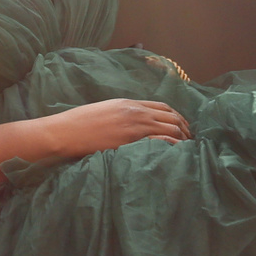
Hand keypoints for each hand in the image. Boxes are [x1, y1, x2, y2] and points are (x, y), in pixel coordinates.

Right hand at [38, 98, 192, 157]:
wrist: (66, 132)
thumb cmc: (80, 124)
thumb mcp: (105, 111)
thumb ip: (123, 114)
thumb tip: (134, 122)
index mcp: (129, 103)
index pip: (163, 107)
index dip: (177, 117)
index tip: (183, 127)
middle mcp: (135, 112)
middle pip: (171, 117)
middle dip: (184, 128)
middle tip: (189, 140)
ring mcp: (134, 127)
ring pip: (170, 128)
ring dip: (181, 138)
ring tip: (186, 149)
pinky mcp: (130, 141)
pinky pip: (160, 141)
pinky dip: (172, 145)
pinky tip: (177, 152)